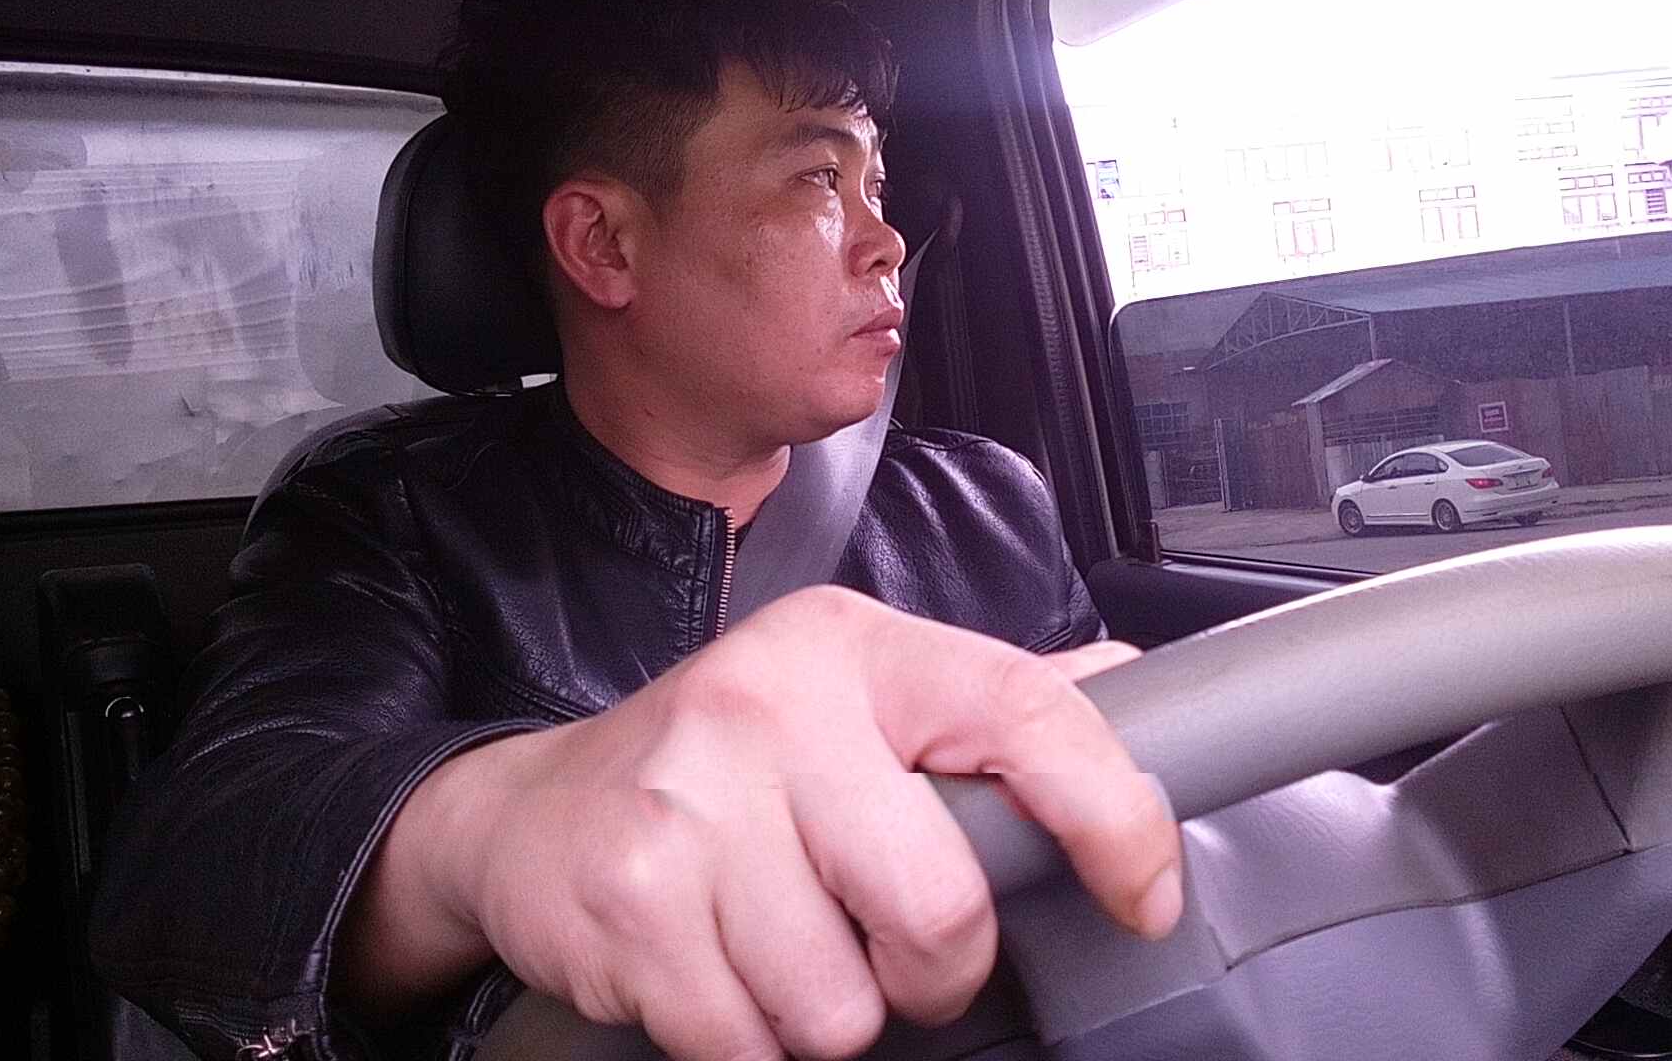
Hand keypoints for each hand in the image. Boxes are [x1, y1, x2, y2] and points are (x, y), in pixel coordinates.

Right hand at [394, 585, 1180, 1060]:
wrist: (529, 813)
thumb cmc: (723, 761)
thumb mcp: (850, 697)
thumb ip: (984, 707)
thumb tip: (1130, 683)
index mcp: (852, 650)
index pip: (1027, 711)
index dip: (1113, 816)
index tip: (1142, 895)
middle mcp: (770, 707)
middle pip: (940, 908)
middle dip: (930, 970)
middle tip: (883, 943)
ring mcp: (690, 804)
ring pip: (841, 1006)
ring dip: (825, 1011)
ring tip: (777, 942)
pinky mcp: (631, 902)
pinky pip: (748, 1047)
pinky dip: (747, 1040)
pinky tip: (715, 968)